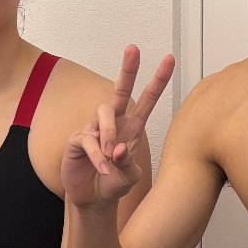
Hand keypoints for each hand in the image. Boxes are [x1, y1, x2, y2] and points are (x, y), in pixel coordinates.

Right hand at [63, 46, 174, 207]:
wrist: (93, 198)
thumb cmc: (115, 183)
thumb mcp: (129, 177)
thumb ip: (128, 165)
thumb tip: (117, 149)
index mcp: (132, 127)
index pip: (147, 99)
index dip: (158, 81)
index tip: (169, 60)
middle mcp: (114, 123)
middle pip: (120, 90)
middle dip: (128, 69)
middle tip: (134, 48)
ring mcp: (94, 129)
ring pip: (104, 113)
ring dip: (109, 134)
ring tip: (111, 157)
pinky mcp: (78, 140)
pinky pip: (88, 140)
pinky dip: (97, 156)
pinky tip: (102, 169)